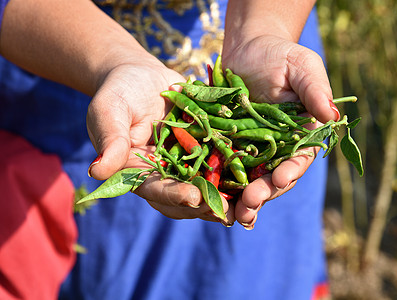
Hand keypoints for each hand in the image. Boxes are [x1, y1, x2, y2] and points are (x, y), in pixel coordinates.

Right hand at [86, 58, 234, 224]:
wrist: (140, 76)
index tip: (193, 197)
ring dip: (227, 196)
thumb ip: (109, 139)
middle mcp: (165, 174)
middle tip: (229, 210)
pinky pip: (220, 163)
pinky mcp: (204, 149)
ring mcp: (186, 164)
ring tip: (248, 201)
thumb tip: (97, 171)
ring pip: (207, 186)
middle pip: (185, 198)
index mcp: (139, 172)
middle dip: (207, 205)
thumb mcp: (110, 110)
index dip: (174, 195)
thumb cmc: (119, 91)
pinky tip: (256, 174)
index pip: (155, 190)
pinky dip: (236, 171)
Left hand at [222, 35, 338, 228]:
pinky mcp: (229, 147)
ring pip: (250, 181)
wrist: (248, 50)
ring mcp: (252, 151)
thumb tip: (331, 115)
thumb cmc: (280, 55)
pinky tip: (211, 197)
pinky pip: (225, 168)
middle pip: (273, 178)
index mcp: (300, 135)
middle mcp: (278, 149)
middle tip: (250, 205)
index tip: (281, 178)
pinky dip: (220, 184)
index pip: (299, 159)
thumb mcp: (302, 66)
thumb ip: (315, 89)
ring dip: (242, 200)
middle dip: (263, 193)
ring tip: (233, 215)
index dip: (291, 171)